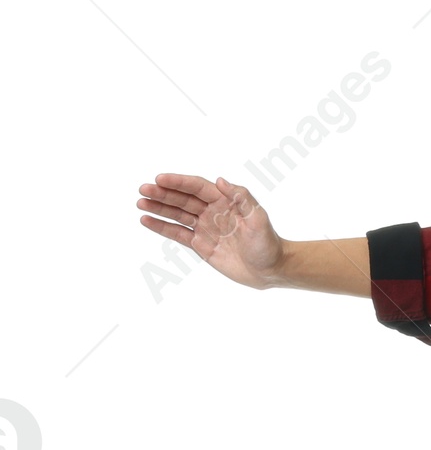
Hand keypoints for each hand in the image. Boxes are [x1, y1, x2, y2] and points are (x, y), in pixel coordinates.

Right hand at [135, 173, 284, 289]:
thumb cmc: (268, 242)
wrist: (271, 270)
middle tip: (143, 189)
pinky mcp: (200, 245)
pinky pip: (177, 233)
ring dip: (158, 208)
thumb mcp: (258, 218)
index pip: (196, 187)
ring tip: (140, 203)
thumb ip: (241, 198)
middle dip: (162, 193)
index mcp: (224, 200)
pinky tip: (146, 220)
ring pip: (177, 214)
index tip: (160, 179)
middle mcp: (211, 211)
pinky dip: (162, 227)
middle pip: (182, 198)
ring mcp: (204, 227)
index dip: (178, 182)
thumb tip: (220, 180)